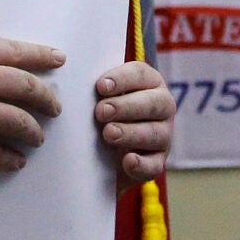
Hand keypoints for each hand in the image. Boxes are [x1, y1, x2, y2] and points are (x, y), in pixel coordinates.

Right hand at [0, 38, 65, 171]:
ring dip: (34, 132)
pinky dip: (12, 160)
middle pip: (28, 88)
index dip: (41, 55)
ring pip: (22, 123)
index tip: (60, 60)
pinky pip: (1, 155)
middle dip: (47, 100)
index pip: (16, 51)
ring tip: (37, 138)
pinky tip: (16, 162)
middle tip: (56, 108)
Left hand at [96, 61, 173, 185]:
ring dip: (131, 133)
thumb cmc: (103, 112)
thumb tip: (75, 79)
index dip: (122, 79)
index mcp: (149, 83)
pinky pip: (154, 165)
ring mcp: (164, 135)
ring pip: (155, 134)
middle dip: (127, 106)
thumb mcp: (100, 96)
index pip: (140, 74)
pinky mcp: (157, 162)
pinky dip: (141, 164)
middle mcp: (162, 106)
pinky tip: (128, 160)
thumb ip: (95, 88)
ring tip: (108, 133)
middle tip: (101, 111)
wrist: (104, 152)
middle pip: (153, 103)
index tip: (100, 86)